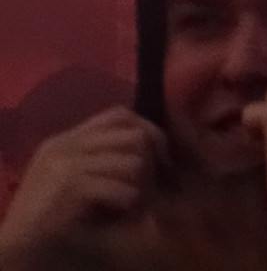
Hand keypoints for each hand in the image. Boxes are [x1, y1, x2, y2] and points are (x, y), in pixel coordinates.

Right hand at [0, 106, 157, 250]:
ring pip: (132, 162)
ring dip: (141, 185)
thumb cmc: (45, 214)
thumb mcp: (66, 175)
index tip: (158, 153)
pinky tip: (123, 212)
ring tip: (136, 201)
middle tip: (150, 182)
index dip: (146, 129)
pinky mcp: (70, 189)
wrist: (14, 244)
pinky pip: (122, 189)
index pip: (118, 114)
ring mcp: (65, 165)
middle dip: (150, 159)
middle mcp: (64, 146)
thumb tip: (144, 140)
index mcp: (64, 140)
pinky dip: (129, 202)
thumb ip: (94, 155)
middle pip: (132, 136)